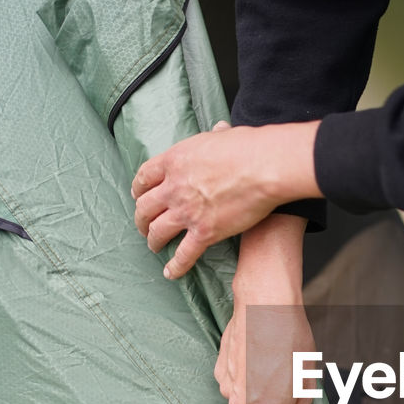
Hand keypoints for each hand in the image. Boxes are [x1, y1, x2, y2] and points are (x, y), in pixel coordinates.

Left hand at [131, 119, 321, 278]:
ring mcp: (187, 212)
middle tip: (144, 225)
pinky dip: (175, 266)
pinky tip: (170, 273)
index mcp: (174, 160)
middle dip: (140, 219)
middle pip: (144, 207)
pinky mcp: (204, 232)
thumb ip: (213, 137)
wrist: (265, 166)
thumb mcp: (221, 135)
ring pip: (157, 231)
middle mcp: (174, 187)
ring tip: (154, 246)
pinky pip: (183, 254)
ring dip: (152, 240)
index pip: (144, 177)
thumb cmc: (249, 147)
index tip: (138, 196)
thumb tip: (219, 130)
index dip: (138, 190)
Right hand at [215, 214, 312, 403]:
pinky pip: (235, 385)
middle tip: (286, 386)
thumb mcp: (307, 387)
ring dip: (257, 393)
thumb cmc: (292, 343)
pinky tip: (257, 357)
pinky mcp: (219, 370)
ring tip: (272, 367)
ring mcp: (227, 388)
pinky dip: (245, 378)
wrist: (266, 306)